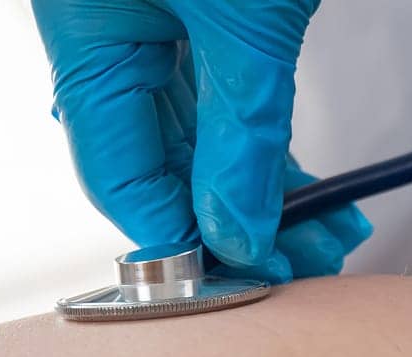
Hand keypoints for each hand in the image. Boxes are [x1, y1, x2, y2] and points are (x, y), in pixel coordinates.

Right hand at [32, 0, 371, 281]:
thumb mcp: (247, 18)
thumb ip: (241, 128)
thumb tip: (238, 232)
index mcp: (84, 32)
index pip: (119, 176)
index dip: (182, 239)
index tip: (247, 275)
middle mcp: (105, 34)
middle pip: (160, 165)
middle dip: (237, 221)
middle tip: (303, 263)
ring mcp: (146, 22)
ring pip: (196, 138)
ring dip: (261, 190)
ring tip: (327, 234)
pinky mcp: (193, 13)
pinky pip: (219, 96)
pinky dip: (263, 142)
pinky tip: (310, 187)